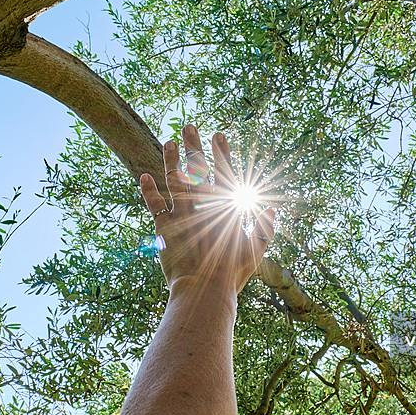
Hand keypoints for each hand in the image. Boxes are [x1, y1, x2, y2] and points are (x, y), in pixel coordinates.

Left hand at [140, 124, 274, 293]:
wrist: (204, 289)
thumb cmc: (232, 273)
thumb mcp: (256, 251)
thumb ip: (265, 229)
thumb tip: (272, 212)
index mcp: (224, 207)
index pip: (223, 172)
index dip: (221, 152)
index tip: (218, 134)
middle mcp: (202, 205)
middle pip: (197, 167)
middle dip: (193, 145)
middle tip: (189, 126)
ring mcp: (181, 213)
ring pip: (174, 178)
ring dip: (171, 159)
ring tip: (168, 141)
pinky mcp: (164, 227)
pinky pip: (154, 204)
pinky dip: (148, 190)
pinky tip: (143, 177)